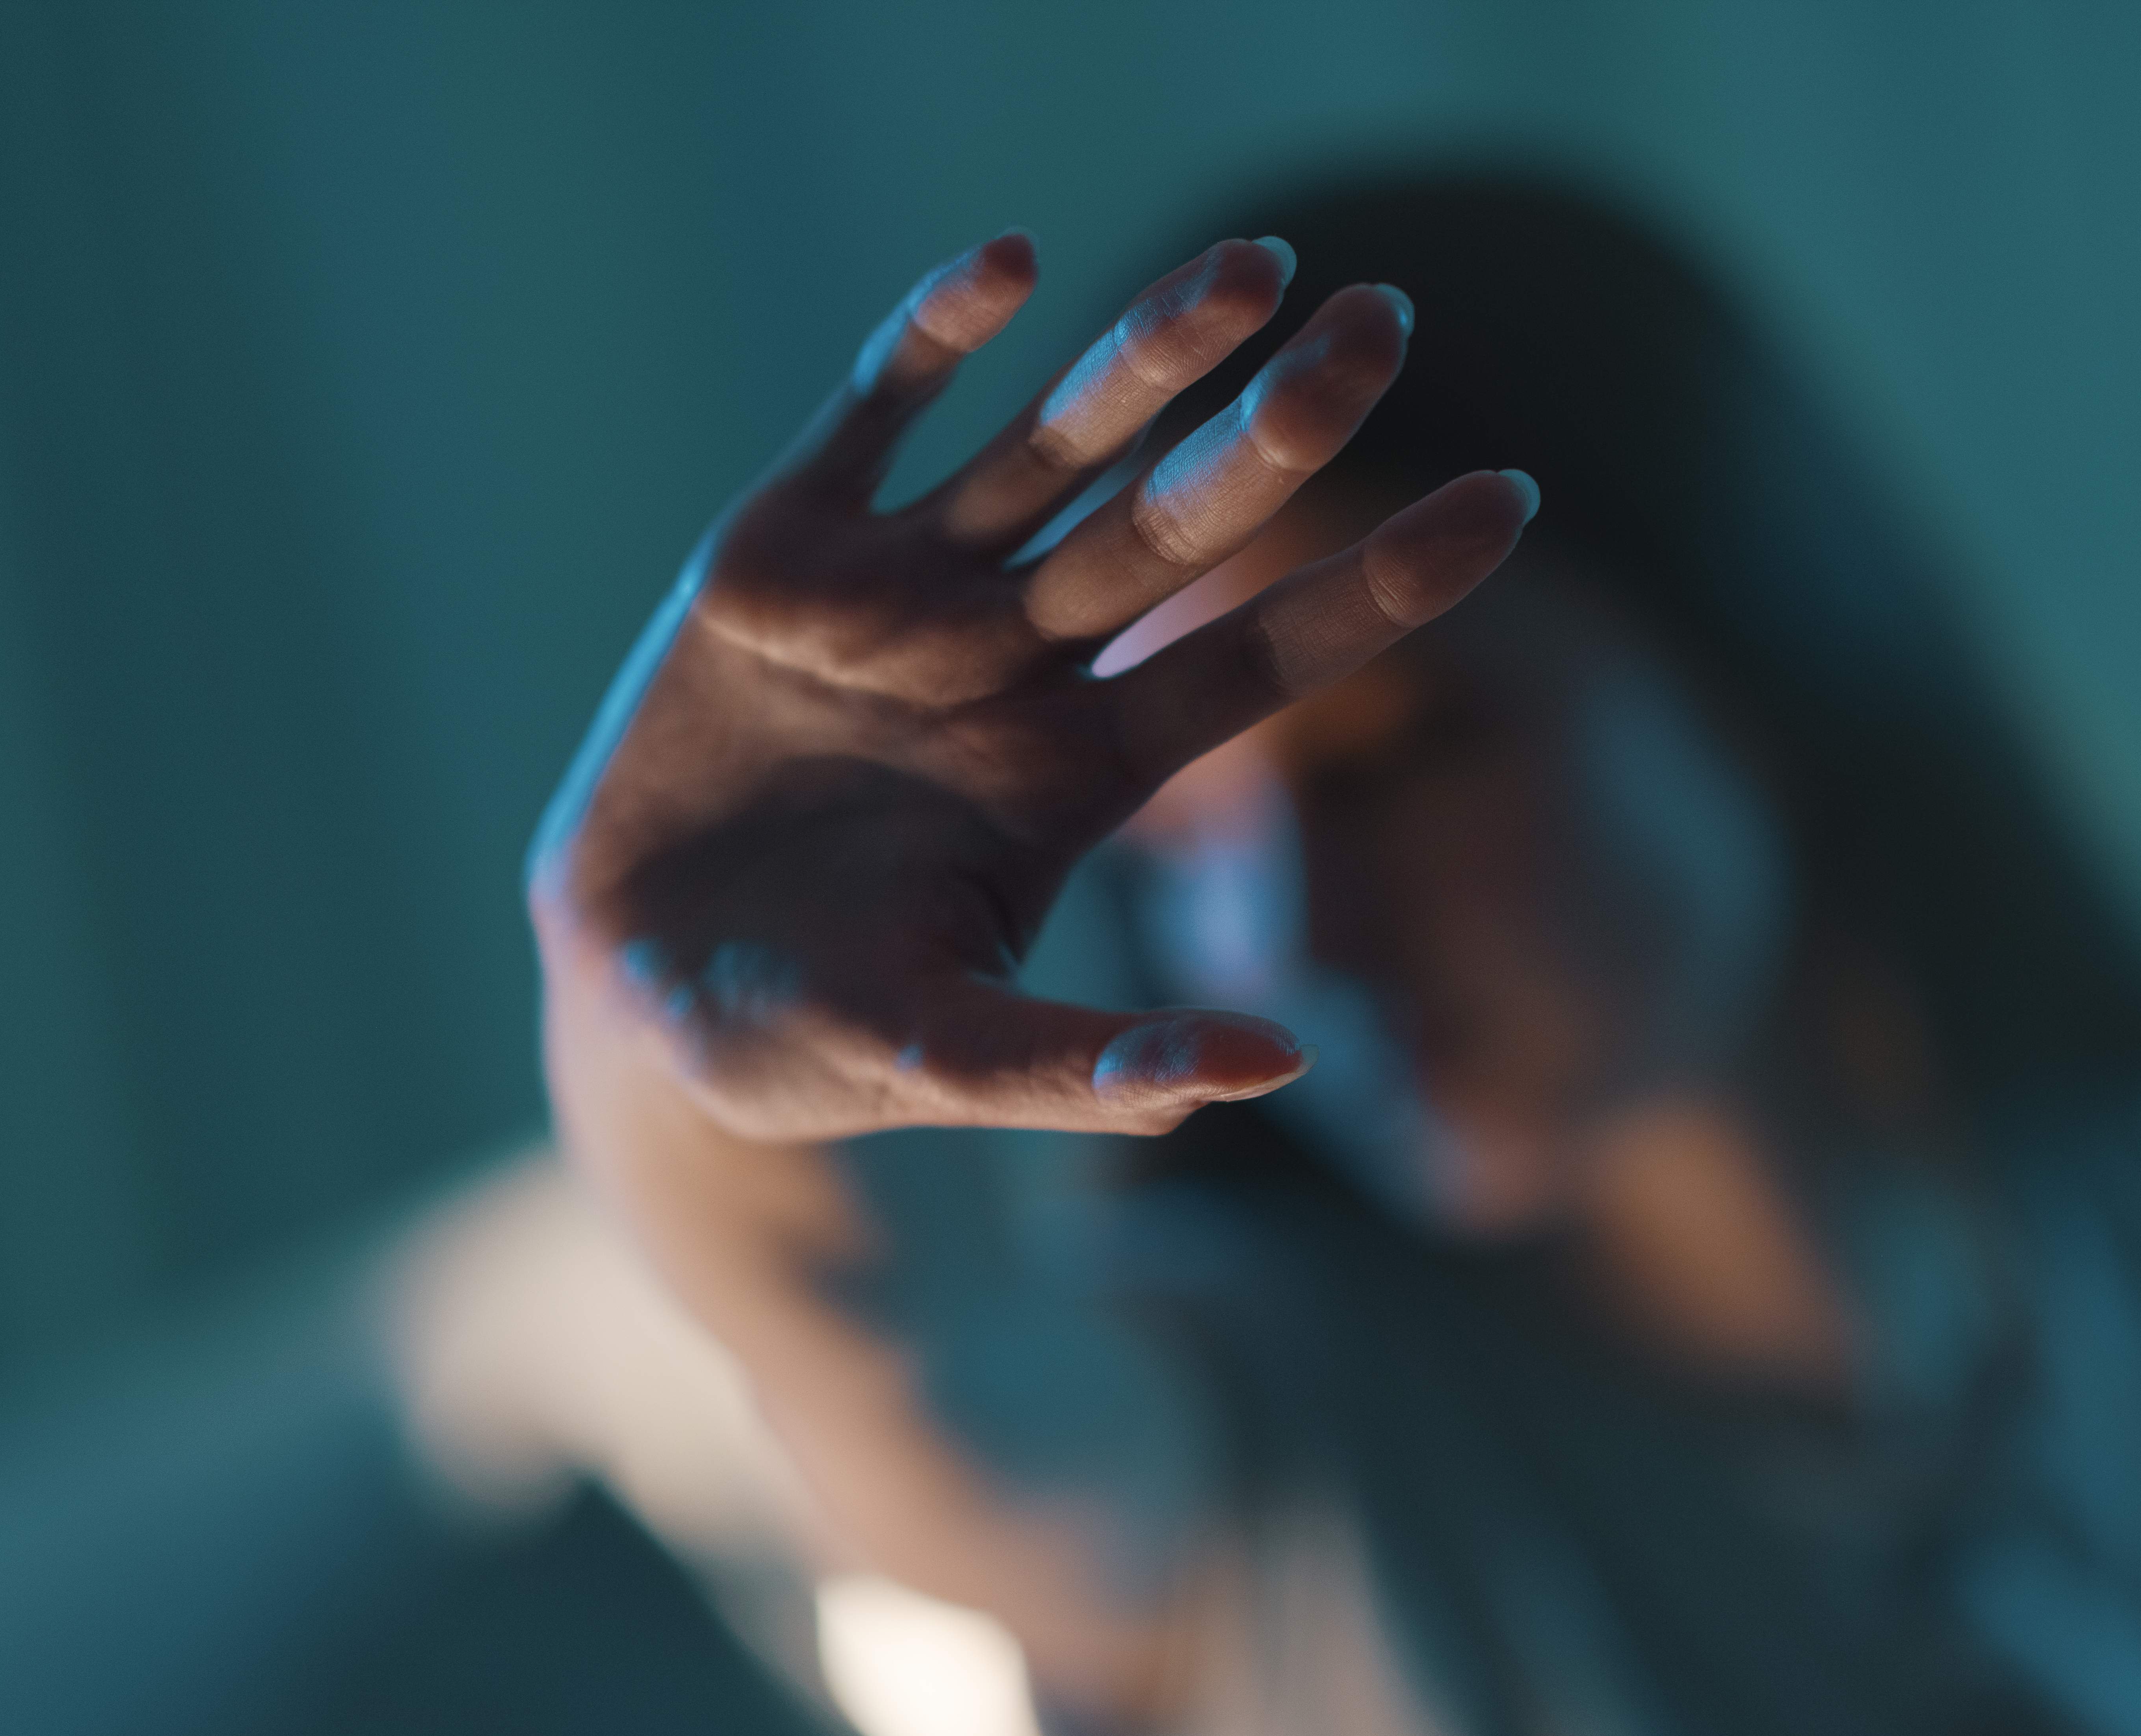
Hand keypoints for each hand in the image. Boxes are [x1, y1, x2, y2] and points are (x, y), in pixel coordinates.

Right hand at [529, 230, 1534, 1142]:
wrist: (628, 983)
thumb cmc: (798, 1038)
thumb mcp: (945, 1059)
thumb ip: (1095, 1066)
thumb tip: (1282, 1066)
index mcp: (1078, 774)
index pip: (1260, 661)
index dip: (1379, 586)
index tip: (1512, 503)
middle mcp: (1012, 663)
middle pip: (1178, 528)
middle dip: (1280, 431)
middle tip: (1392, 322)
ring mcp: (900, 595)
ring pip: (1051, 448)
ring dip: (1146, 355)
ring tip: (1255, 265)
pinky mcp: (777, 549)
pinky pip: (872, 413)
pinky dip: (934, 337)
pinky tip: (1011, 264)